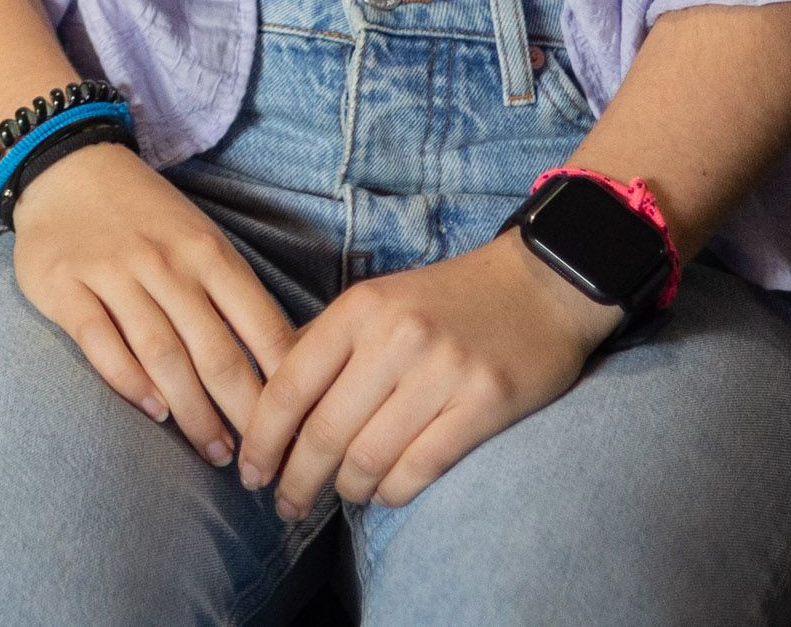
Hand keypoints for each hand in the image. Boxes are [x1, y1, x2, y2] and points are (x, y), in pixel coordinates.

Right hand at [6, 142, 297, 464]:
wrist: (64, 167)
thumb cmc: (143, 216)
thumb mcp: (199, 238)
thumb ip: (233, 294)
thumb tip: (284, 364)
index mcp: (209, 252)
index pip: (262, 327)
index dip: (286, 386)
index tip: (298, 431)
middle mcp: (166, 263)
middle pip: (216, 351)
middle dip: (244, 414)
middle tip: (260, 463)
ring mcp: (114, 273)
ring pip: (163, 354)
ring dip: (194, 411)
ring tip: (215, 452)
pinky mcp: (66, 286)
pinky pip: (102, 342)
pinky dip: (130, 381)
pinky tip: (154, 411)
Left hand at [236, 230, 611, 517]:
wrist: (540, 285)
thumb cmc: (447, 300)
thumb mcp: (378, 301)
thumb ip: (327, 345)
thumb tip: (272, 408)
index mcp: (360, 308)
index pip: (289, 385)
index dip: (262, 439)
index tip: (251, 473)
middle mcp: (397, 337)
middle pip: (324, 431)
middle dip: (296, 480)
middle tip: (285, 505)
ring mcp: (443, 371)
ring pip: (369, 457)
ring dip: (346, 490)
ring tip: (340, 497)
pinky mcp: (485, 404)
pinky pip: (420, 468)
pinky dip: (392, 491)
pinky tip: (383, 493)